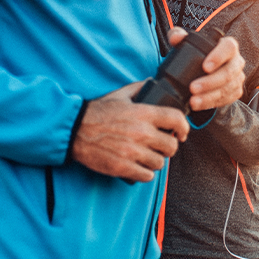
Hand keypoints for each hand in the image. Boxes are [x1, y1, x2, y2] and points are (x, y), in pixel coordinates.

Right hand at [72, 82, 188, 182]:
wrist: (75, 130)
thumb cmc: (97, 112)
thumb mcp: (119, 94)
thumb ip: (139, 88)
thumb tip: (152, 83)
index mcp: (142, 113)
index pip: (176, 120)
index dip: (184, 127)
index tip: (182, 132)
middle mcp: (141, 133)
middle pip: (172, 146)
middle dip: (169, 146)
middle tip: (161, 145)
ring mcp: (133, 152)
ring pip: (160, 163)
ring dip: (156, 159)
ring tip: (147, 155)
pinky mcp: (123, 167)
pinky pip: (147, 176)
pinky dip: (145, 172)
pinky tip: (138, 165)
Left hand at [167, 28, 244, 110]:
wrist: (205, 70)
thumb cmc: (198, 53)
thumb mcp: (187, 42)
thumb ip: (178, 36)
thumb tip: (176, 37)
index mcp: (228, 45)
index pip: (229, 48)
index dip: (218, 57)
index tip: (204, 67)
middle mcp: (236, 61)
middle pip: (228, 72)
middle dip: (210, 82)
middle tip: (192, 88)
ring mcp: (238, 77)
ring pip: (227, 88)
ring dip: (209, 96)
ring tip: (193, 101)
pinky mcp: (236, 91)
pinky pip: (226, 99)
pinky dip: (212, 103)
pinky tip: (199, 105)